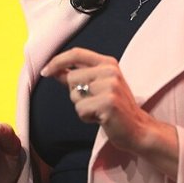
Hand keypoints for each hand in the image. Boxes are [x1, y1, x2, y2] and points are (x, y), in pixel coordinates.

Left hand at [40, 47, 154, 153]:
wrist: (138, 129)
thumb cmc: (115, 108)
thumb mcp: (98, 87)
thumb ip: (77, 76)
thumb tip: (54, 70)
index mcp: (108, 63)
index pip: (76, 53)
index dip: (57, 61)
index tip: (45, 71)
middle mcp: (110, 71)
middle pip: (71, 78)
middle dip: (75, 94)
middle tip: (93, 102)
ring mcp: (111, 85)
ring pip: (74, 95)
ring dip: (81, 107)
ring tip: (98, 110)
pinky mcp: (109, 102)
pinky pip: (80, 109)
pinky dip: (86, 117)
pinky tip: (101, 118)